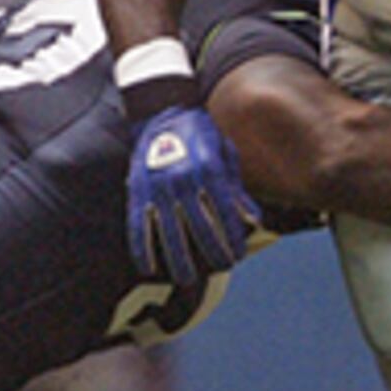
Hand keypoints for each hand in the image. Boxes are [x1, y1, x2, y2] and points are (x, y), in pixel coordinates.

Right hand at [127, 105, 259, 282]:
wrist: (160, 110)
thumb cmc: (201, 135)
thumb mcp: (225, 154)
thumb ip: (237, 187)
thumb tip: (252, 219)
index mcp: (209, 169)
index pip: (224, 213)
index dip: (232, 237)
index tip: (238, 255)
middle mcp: (183, 179)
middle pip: (200, 226)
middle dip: (212, 251)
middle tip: (222, 267)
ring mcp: (158, 185)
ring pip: (169, 231)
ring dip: (178, 258)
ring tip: (186, 279)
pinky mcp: (138, 189)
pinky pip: (139, 224)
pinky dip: (142, 247)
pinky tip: (148, 268)